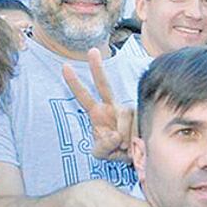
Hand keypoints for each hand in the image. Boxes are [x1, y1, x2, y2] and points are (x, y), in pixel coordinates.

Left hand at [62, 48, 136, 162]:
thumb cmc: (117, 152)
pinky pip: (135, 124)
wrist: (139, 156)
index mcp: (99, 113)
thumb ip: (102, 147)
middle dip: (96, 68)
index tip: (64, 67)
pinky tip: (132, 145)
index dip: (74, 83)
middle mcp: (113, 107)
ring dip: (123, 136)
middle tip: (91, 51)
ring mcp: (128, 110)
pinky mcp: (142, 115)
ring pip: (124, 116)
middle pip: (103, 85)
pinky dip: (132, 138)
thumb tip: (114, 135)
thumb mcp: (102, 154)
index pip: (84, 96)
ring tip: (123, 149)